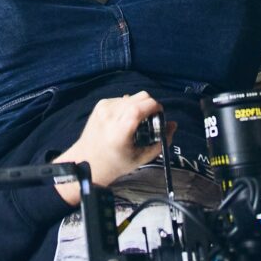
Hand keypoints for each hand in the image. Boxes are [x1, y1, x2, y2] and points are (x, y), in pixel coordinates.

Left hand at [55, 91, 162, 205]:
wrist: (86, 161)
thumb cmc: (115, 163)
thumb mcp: (141, 158)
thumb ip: (161, 142)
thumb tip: (173, 124)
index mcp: (120, 130)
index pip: (140, 107)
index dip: (155, 107)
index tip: (160, 115)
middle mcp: (110, 115)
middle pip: (140, 97)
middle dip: (150, 105)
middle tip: (151, 120)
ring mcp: (104, 108)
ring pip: (132, 96)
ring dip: (139, 105)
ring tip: (136, 122)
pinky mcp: (100, 105)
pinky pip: (122, 99)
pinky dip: (128, 106)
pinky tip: (125, 120)